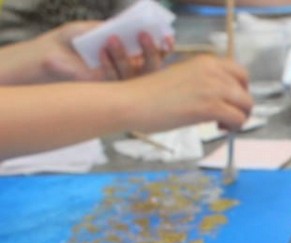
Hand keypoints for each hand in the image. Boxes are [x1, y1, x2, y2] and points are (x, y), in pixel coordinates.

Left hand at [38, 22, 171, 81]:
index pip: (155, 54)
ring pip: (135, 75)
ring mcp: (119, 83)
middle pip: (152, 67)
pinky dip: (109, 63)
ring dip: (126, 55)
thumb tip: (135, 28)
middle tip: (144, 34)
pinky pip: (115, 80)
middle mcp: (129, 71)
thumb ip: (115, 28)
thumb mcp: (95, 28)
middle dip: (152, 52)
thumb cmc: (71, 40)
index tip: (167, 36)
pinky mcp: (105, 90)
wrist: (48, 53)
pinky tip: (100, 51)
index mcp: (131, 55)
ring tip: (112, 38)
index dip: (163, 47)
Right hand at [121, 55, 251, 132]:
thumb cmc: (150, 94)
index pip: (240, 73)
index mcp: (205, 61)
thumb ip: (204, 83)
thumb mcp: (183, 78)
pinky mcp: (209, 106)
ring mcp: (212, 87)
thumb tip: (223, 98)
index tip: (230, 102)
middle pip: (246, 91)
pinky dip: (233, 127)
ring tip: (221, 125)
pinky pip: (238, 118)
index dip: (240, 90)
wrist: (131, 102)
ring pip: (246, 105)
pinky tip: (218, 128)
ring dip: (239, 118)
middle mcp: (212, 70)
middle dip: (242, 107)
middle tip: (228, 118)